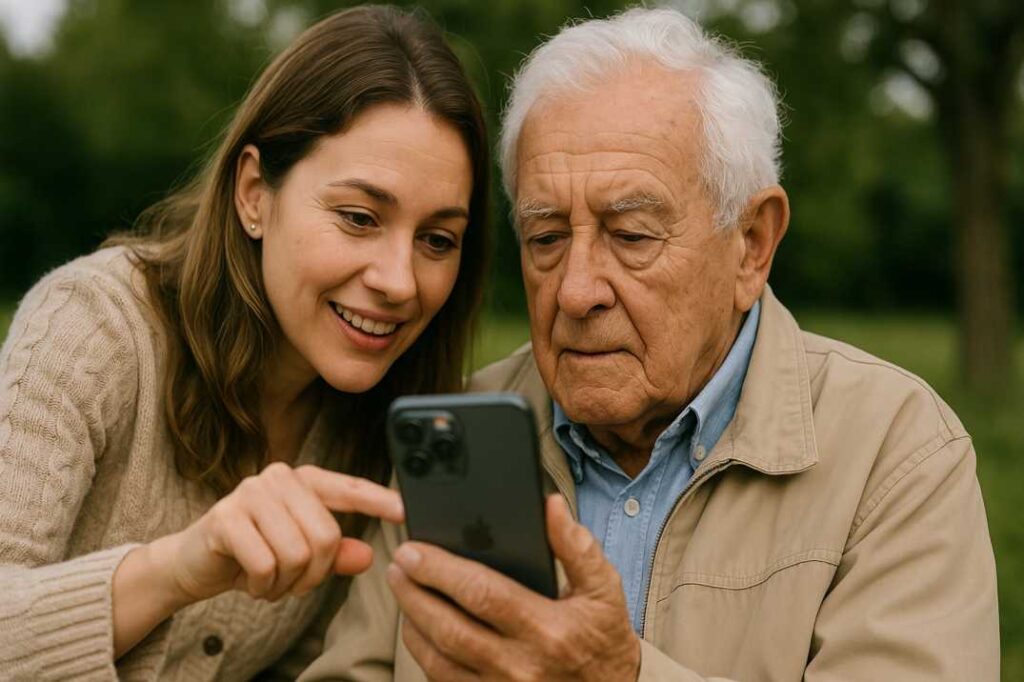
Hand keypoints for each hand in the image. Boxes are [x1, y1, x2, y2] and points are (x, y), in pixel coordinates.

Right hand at [148, 463, 403, 605]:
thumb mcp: (299, 554)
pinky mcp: (226, 517)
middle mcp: (278, 478)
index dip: (379, 500)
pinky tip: (251, 581)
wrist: (192, 562)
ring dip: (286, 583)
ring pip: (298, 553)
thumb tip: (368, 557)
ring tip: (270, 581)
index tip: (406, 511)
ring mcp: (250, 493)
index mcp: (303, 480)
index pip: (349, 488)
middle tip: (292, 582)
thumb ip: (335, 552)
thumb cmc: (252, 552)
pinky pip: (266, 564)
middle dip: (314, 574)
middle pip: (326, 535)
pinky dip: (263, 585)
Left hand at [387, 495, 640, 681]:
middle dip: (415, 592)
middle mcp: (521, 666)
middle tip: (398, 563)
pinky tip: (417, 627)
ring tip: (402, 587)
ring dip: (412, 621)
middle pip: (450, 627)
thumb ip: (576, 546)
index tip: (415, 549)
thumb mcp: (604, 589)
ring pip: (439, 658)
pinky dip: (424, 652)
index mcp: (548, 630)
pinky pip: (444, 681)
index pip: (483, 595)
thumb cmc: (603, 638)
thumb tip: (549, 506)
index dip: (442, 571)